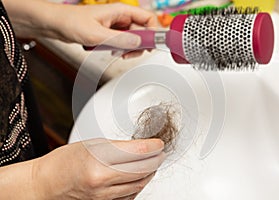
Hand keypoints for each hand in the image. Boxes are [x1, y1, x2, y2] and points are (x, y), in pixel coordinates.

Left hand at [4, 0, 157, 57]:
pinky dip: (120, 50)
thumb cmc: (70, 22)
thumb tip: (138, 42)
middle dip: (140, 44)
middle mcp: (120, 18)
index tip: (152, 45)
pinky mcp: (110, 34)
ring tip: (118, 54)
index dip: (154, 31)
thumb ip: (119, 39)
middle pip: (143, 31)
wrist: (55, 25)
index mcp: (120, 11)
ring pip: (133, 39)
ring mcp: (116, 27)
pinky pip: (123, 43)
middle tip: (130, 53)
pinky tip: (112, 52)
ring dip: (129, 49)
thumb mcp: (96, 34)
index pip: (147, 18)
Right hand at [32, 138, 164, 198]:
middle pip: (142, 170)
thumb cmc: (65, 161)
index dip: (153, 146)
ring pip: (139, 184)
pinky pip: (131, 195)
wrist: (47, 184)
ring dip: (150, 172)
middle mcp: (102, 181)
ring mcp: (104, 196)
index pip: (137, 152)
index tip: (159, 143)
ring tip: (152, 162)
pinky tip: (139, 176)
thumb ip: (119, 147)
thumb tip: (142, 147)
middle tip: (160, 152)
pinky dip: (139, 184)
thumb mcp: (93, 144)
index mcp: (98, 160)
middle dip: (156, 159)